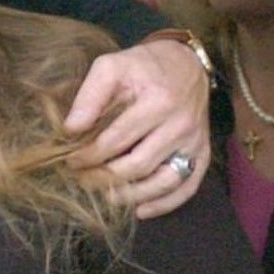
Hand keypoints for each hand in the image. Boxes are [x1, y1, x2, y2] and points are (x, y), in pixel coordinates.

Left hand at [63, 37, 209, 217]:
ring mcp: (194, 142)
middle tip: (82, 179)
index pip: (116, 141)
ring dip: (131, 196)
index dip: (88, 156)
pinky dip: (164, 204)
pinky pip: (187, 187)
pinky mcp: (203, 154)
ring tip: (104, 196)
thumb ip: (90, 95)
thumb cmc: (144, 66)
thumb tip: (71, 129)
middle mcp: (180, 125)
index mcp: (157, 102)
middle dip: (104, 178)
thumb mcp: (111, 66)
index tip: (70, 161)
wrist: (187, 63)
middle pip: (137, 165)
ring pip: (162, 182)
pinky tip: (140, 209)